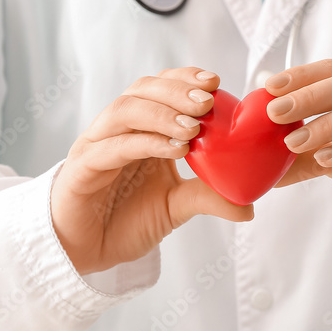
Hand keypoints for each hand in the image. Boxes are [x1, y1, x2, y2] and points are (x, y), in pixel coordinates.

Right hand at [51, 67, 253, 273]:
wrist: (84, 252)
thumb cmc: (124, 222)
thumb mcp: (175, 206)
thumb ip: (207, 197)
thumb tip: (249, 206)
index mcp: (139, 129)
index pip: (160, 88)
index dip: (184, 78)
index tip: (215, 82)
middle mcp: (116, 130)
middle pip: (142, 90)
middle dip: (177, 90)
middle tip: (208, 101)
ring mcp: (96, 145)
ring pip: (125, 111)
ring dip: (162, 113)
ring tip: (193, 127)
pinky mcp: (82, 168)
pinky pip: (113, 147)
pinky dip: (145, 143)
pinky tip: (174, 149)